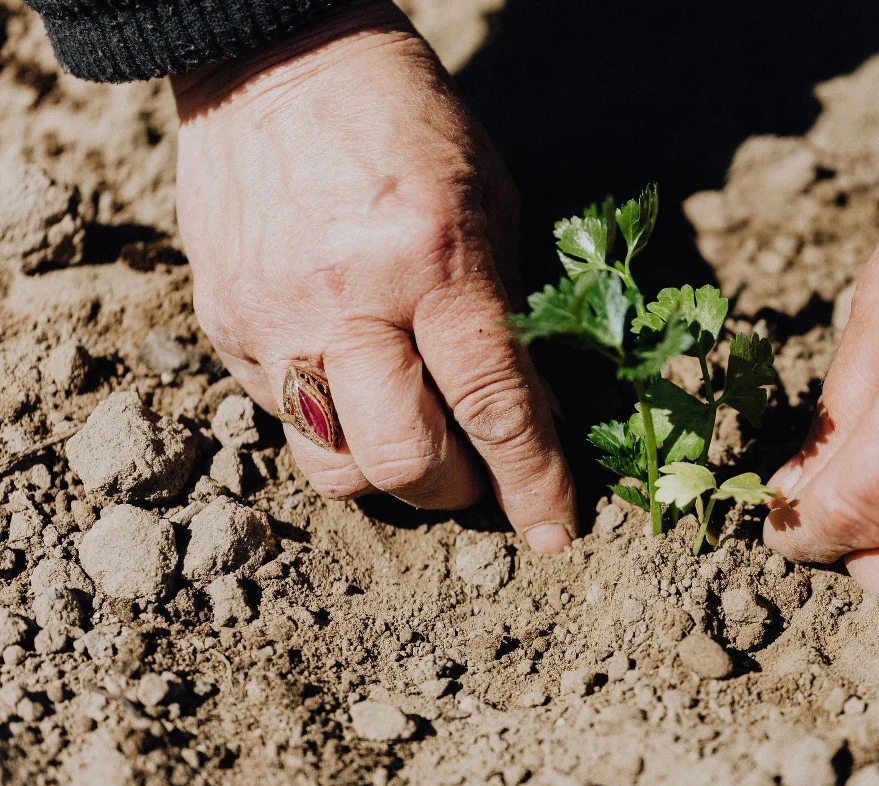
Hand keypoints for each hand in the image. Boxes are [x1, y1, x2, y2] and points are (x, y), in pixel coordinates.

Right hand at [171, 0, 575, 551]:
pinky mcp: (223, 328)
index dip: (532, 483)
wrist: (272, 59)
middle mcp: (344, 302)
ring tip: (415, 435)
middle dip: (457, 491)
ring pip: (334, 467)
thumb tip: (530, 417)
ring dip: (389, 476)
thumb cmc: (406, 122)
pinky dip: (336, 426)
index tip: (556, 535)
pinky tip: (357, 382)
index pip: (492, 405)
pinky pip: (284, 422)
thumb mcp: (489, 203)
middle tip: (477, 472)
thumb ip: (508, 316)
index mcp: (431, 260)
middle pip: (404, 463)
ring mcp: (272, 321)